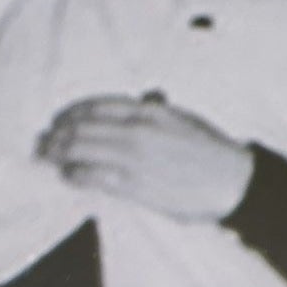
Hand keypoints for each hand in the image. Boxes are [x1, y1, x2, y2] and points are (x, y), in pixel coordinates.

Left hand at [36, 94, 254, 222]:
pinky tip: (69, 175)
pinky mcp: (136, 185)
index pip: (96, 105)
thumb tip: (145, 100)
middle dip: (58, 134)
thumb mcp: (187, 119)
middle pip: (81, 126)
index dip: (71, 112)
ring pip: (80, 149)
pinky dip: (74, 174)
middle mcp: (137, 130)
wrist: (239, 185)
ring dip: (59, 154)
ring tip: (51, 159)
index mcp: (150, 111)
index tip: (61, 120)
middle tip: (47, 142)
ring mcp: (135, 158)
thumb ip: (159, 110)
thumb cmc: (217, 154)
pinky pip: (92, 175)